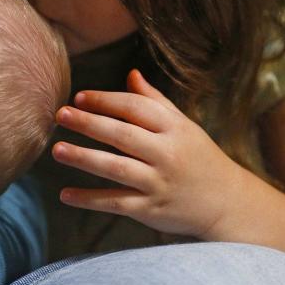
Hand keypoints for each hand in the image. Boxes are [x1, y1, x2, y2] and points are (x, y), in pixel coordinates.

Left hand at [53, 69, 246, 238]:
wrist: (228, 202)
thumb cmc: (198, 157)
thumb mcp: (183, 126)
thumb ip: (155, 101)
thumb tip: (131, 74)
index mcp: (174, 128)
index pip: (135, 109)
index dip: (106, 100)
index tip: (79, 96)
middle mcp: (167, 154)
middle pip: (122, 135)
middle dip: (89, 123)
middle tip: (60, 114)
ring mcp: (159, 183)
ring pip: (116, 169)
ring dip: (84, 158)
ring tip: (57, 150)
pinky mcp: (151, 209)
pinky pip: (116, 202)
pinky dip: (90, 200)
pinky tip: (64, 195)